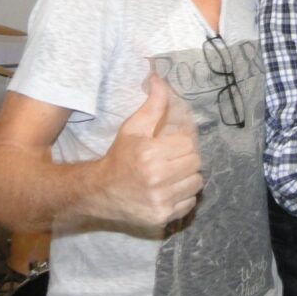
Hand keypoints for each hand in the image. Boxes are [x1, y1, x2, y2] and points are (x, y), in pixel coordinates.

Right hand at [94, 73, 202, 227]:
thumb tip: (160, 78)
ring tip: (171, 174)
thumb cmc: (119, 157)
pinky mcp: (163, 216)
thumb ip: (152, 105)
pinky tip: (168, 190)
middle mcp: (157, 179)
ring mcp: (161, 200)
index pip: (188, 143)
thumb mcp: (133, 128)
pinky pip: (190, 202)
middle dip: (185, 158)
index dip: (180, 142)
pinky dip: (183, 196)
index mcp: (150, 154)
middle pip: (195, 163)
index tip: (170, 144)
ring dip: (187, 177)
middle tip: (172, 159)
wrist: (100, 192)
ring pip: (196, 183)